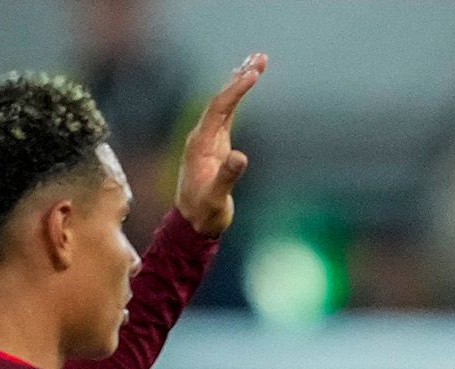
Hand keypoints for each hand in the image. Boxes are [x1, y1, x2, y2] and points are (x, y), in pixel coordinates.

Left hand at [176, 54, 265, 236]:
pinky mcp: (216, 146)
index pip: (220, 108)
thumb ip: (227, 177)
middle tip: (261, 58)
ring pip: (225, 104)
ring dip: (239, 83)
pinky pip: (227, 115)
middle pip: (222, 99)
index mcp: (200, 143)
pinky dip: (237, 99)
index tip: (254, 74)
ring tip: (256, 64)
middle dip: (240, 77)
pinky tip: (243, 88)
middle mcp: (203, 136)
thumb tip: (241, 156)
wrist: (193, 223)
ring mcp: (209, 139)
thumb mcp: (215, 198)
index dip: (236, 89)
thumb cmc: (204, 212)